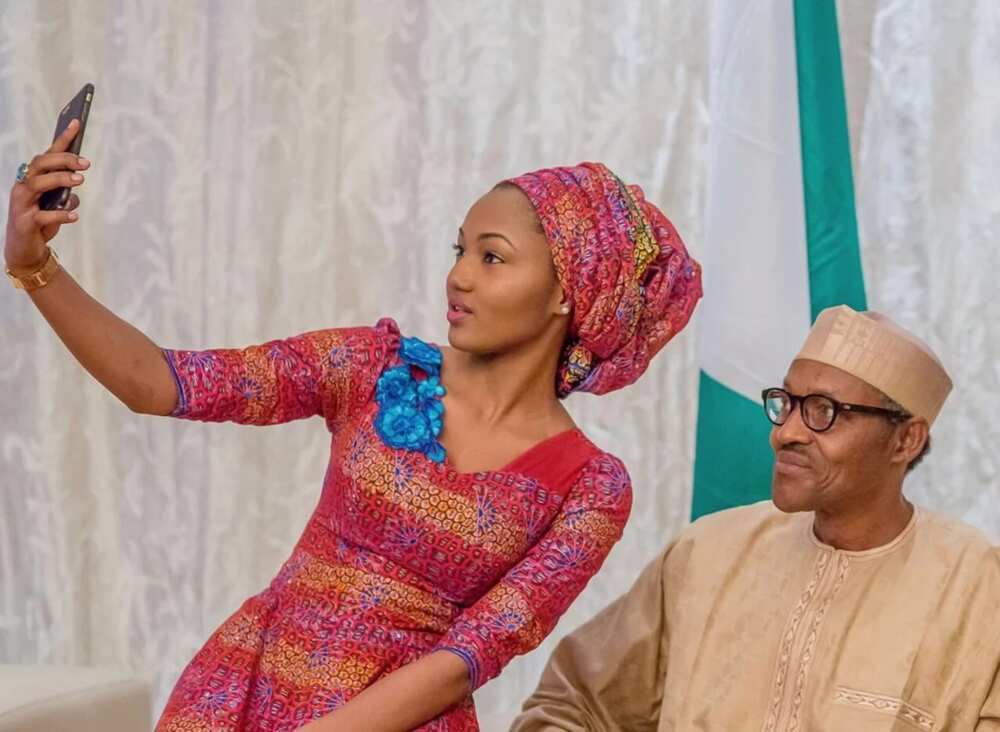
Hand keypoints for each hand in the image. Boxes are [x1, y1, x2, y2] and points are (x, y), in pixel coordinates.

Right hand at [4, 118, 87, 273]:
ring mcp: (22, 203)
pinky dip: (61, 214)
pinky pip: (43, 215)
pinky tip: (75, 215)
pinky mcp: (25, 222)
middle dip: (63, 160)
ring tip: (80, 181)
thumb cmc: (42, 222)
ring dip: (60, 180)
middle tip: (86, 163)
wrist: (25, 249)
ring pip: (38, 184)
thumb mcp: (57, 205)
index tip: (77, 122)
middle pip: (40, 164)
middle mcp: (24, 186)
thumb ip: (66, 194)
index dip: (63, 138)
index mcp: (33, 178)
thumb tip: (76, 187)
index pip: (48, 153)